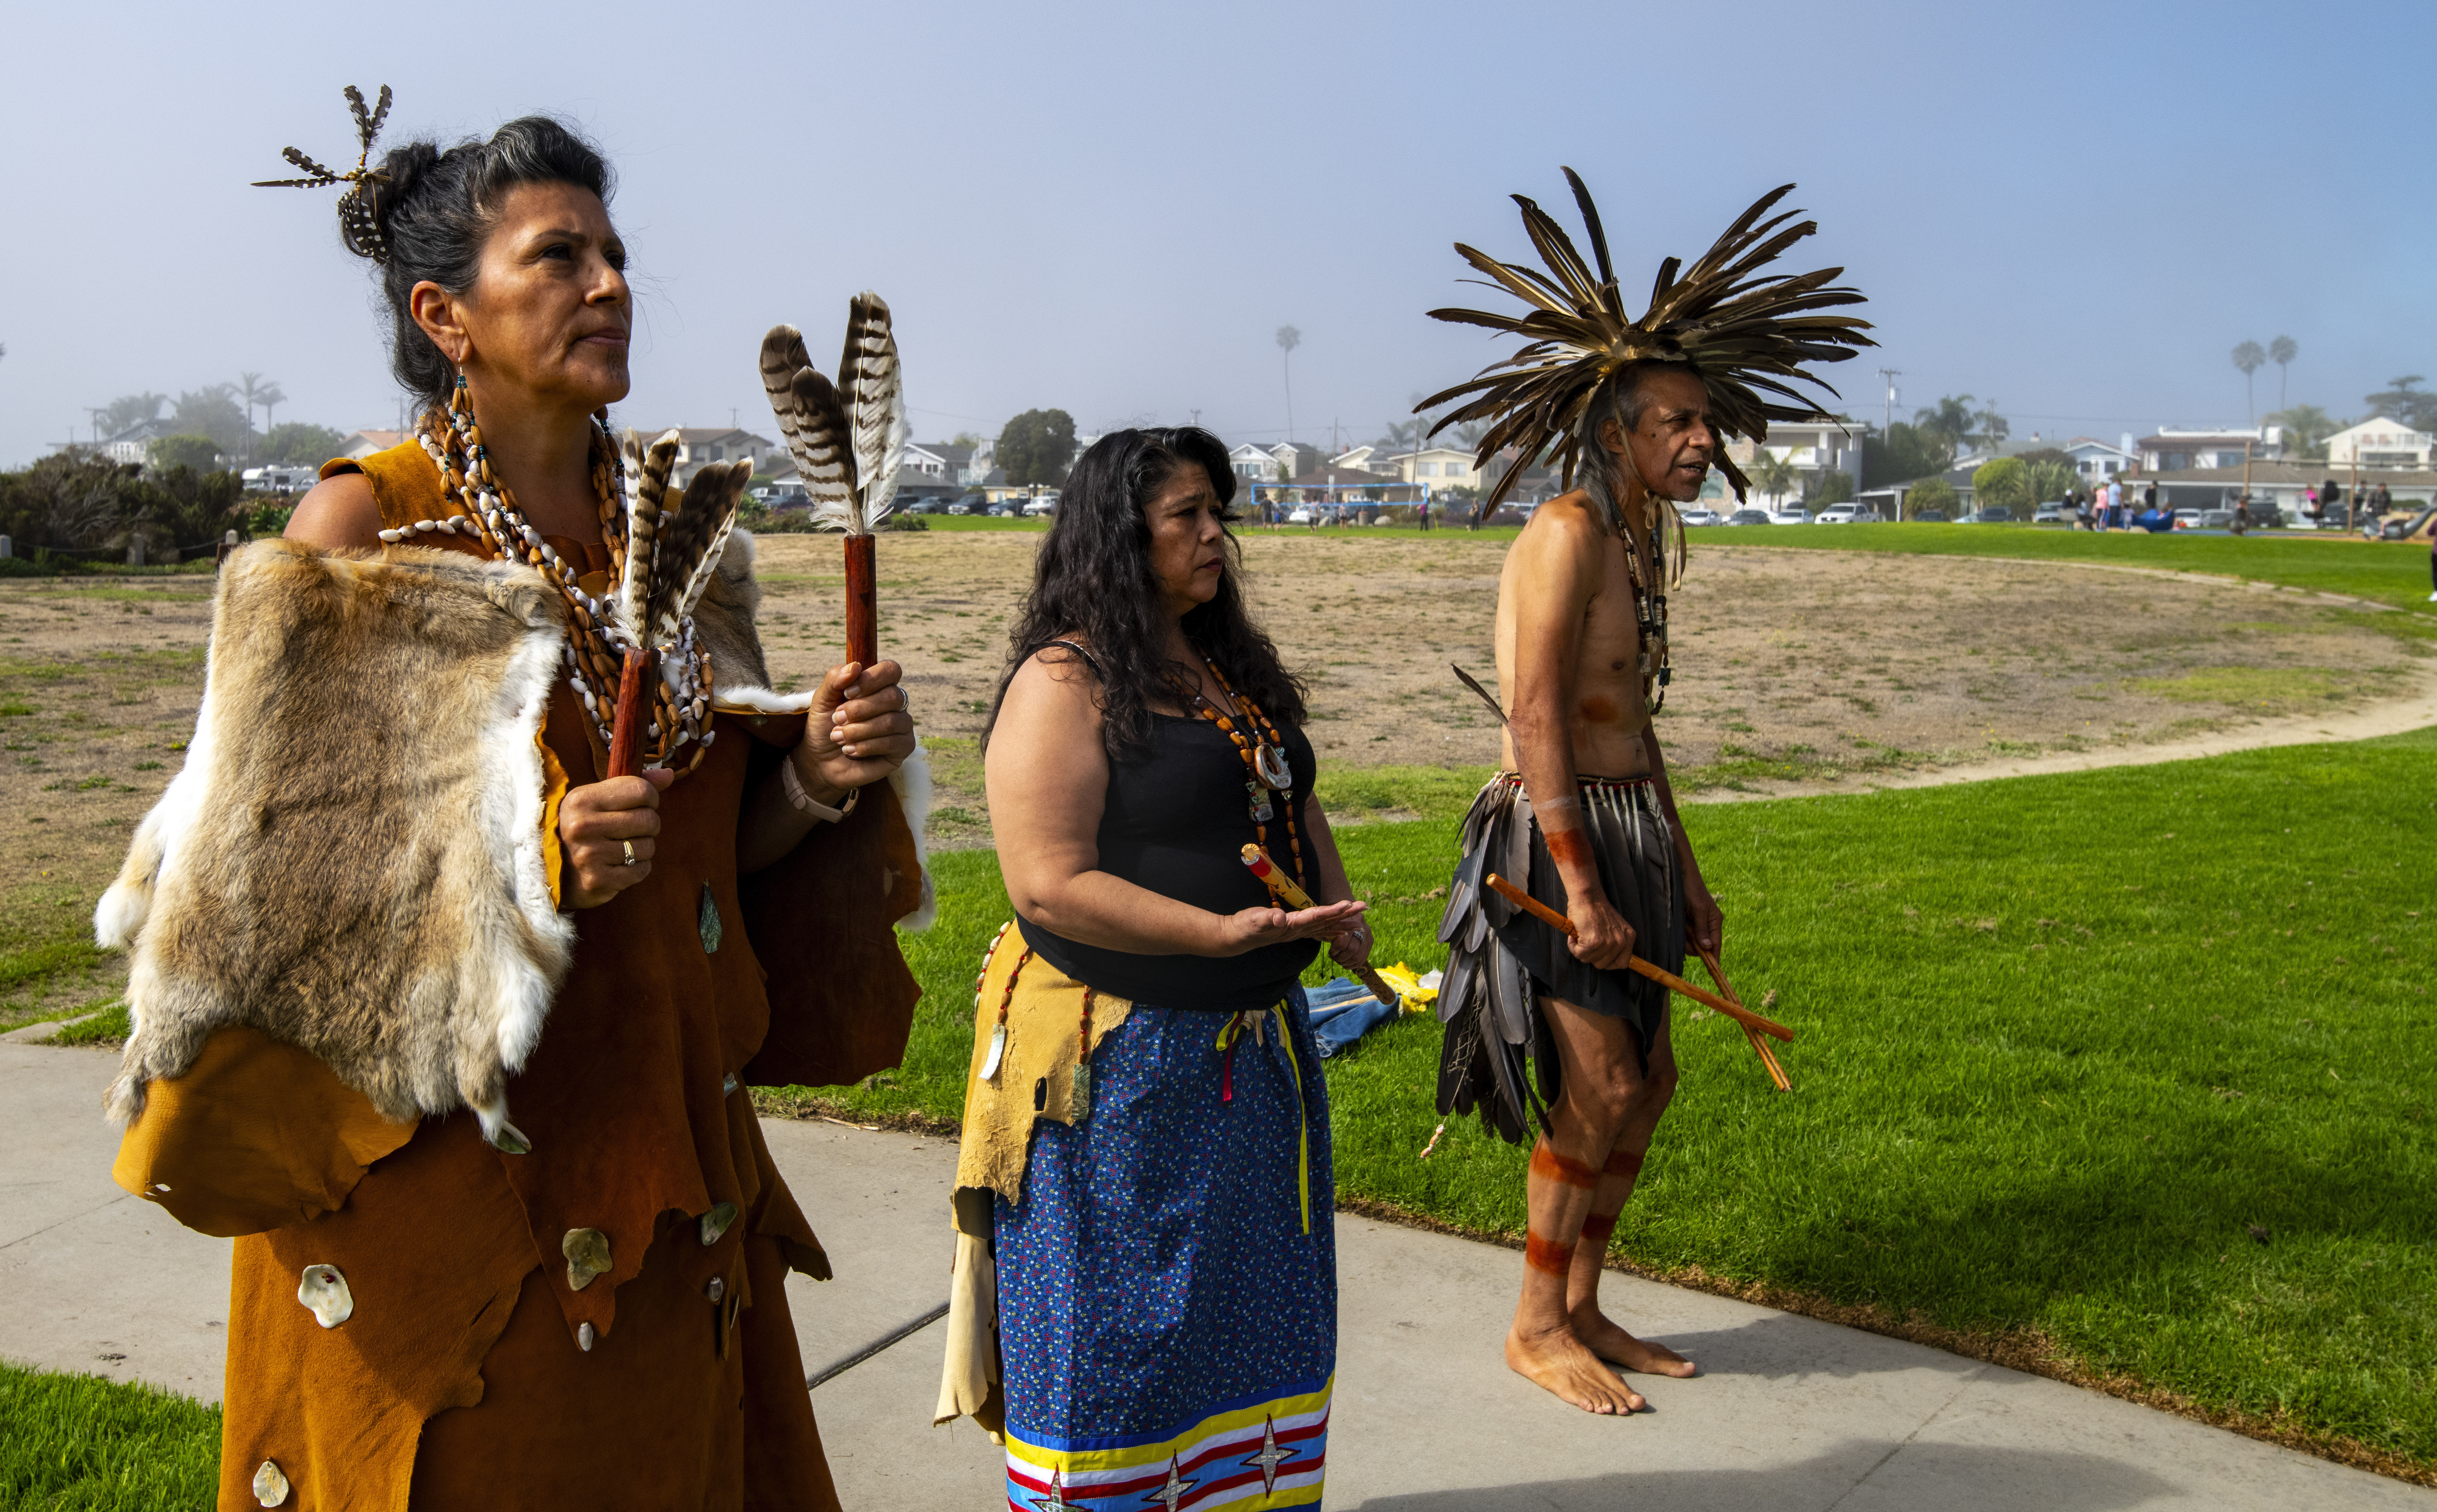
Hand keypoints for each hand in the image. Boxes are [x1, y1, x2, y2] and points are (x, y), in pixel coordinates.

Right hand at [559, 768, 675, 908]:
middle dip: (648, 825)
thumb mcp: (597, 799)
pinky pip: (641, 870)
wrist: (549, 869)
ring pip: (648, 847)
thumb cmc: (581, 828)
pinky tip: (619, 864)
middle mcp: (583, 826)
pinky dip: (636, 868)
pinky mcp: (597, 880)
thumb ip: (633, 786)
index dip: (650, 798)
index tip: (641, 804)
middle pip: (648, 819)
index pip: (641, 790)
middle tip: (631, 830)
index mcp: (582, 799)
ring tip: (621, 848)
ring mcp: (589, 855)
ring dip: (642, 849)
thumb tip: (669, 775)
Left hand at [790, 660, 916, 803]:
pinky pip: (893, 743)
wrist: (820, 760)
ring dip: (858, 731)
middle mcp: (895, 703)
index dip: (872, 679)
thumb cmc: (825, 726)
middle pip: (892, 696)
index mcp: (878, 685)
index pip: (891, 670)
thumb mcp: (822, 700)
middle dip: (859, 710)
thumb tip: (855, 666)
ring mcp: (902, 725)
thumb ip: (835, 679)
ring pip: (890, 721)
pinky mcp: (903, 747)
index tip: (847, 693)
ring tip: (838, 737)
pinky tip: (850, 750)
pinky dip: (866, 746)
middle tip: (836, 719)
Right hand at [1211, 900, 1366, 957]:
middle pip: (1327, 921)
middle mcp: (1299, 930)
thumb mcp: (1255, 921)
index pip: (1316, 917)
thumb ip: (1267, 919)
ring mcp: (1298, 931)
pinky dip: (1331, 927)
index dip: (1332, 910)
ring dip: (1343, 921)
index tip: (1348, 904)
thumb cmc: (1246, 926)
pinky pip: (1318, 929)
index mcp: (1293, 925)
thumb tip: (1279, 917)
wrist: (1239, 937)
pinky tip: (1340, 927)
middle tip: (1365, 907)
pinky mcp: (1295, 930)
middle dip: (1346, 914)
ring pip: (1326, 926)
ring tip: (1360, 918)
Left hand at [1328, 920, 1374, 972]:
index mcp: (1351, 917)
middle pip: (1353, 949)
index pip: (1346, 937)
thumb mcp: (1329, 924)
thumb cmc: (1333, 922)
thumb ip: (1330, 932)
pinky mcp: (1370, 942)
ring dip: (1345, 962)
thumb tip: (1331, 947)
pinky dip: (1352, 965)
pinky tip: (1344, 963)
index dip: (1337, 947)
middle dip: (1340, 957)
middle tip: (1333, 957)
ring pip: (1358, 957)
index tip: (1330, 951)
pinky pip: (1362, 959)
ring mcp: (1368, 935)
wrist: (1344, 917)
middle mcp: (1362, 926)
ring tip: (1338, 960)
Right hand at [1566, 893, 1637, 971]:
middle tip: (1586, 941)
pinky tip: (1574, 935)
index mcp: (1628, 937)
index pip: (1622, 963)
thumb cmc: (1596, 909)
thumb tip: (1604, 958)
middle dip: (1591, 955)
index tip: (1599, 955)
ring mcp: (1608, 943)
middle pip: (1603, 965)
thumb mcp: (1614, 927)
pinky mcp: (1593, 942)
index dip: (1608, 962)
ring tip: (1580, 935)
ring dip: (1581, 950)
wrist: (1587, 896)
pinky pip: (1579, 954)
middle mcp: (1621, 941)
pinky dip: (1572, 946)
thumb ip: (1614, 941)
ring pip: (1589, 960)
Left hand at [1684, 872, 1723, 958]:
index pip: (1716, 945)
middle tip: (1685, 933)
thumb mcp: (1699, 909)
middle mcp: (1707, 925)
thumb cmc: (1693, 889)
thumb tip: (1707, 947)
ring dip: (1684, 938)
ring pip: (1691, 942)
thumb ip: (1702, 928)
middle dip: (1692, 945)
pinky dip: (1680, 934)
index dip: (1714, 958)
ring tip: (1681, 923)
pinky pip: (1684, 935)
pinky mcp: (1687, 923)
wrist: (1681, 876)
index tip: (1712, 971)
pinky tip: (1678, 924)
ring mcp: (1697, 924)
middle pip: (1702, 946)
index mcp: (1715, 922)